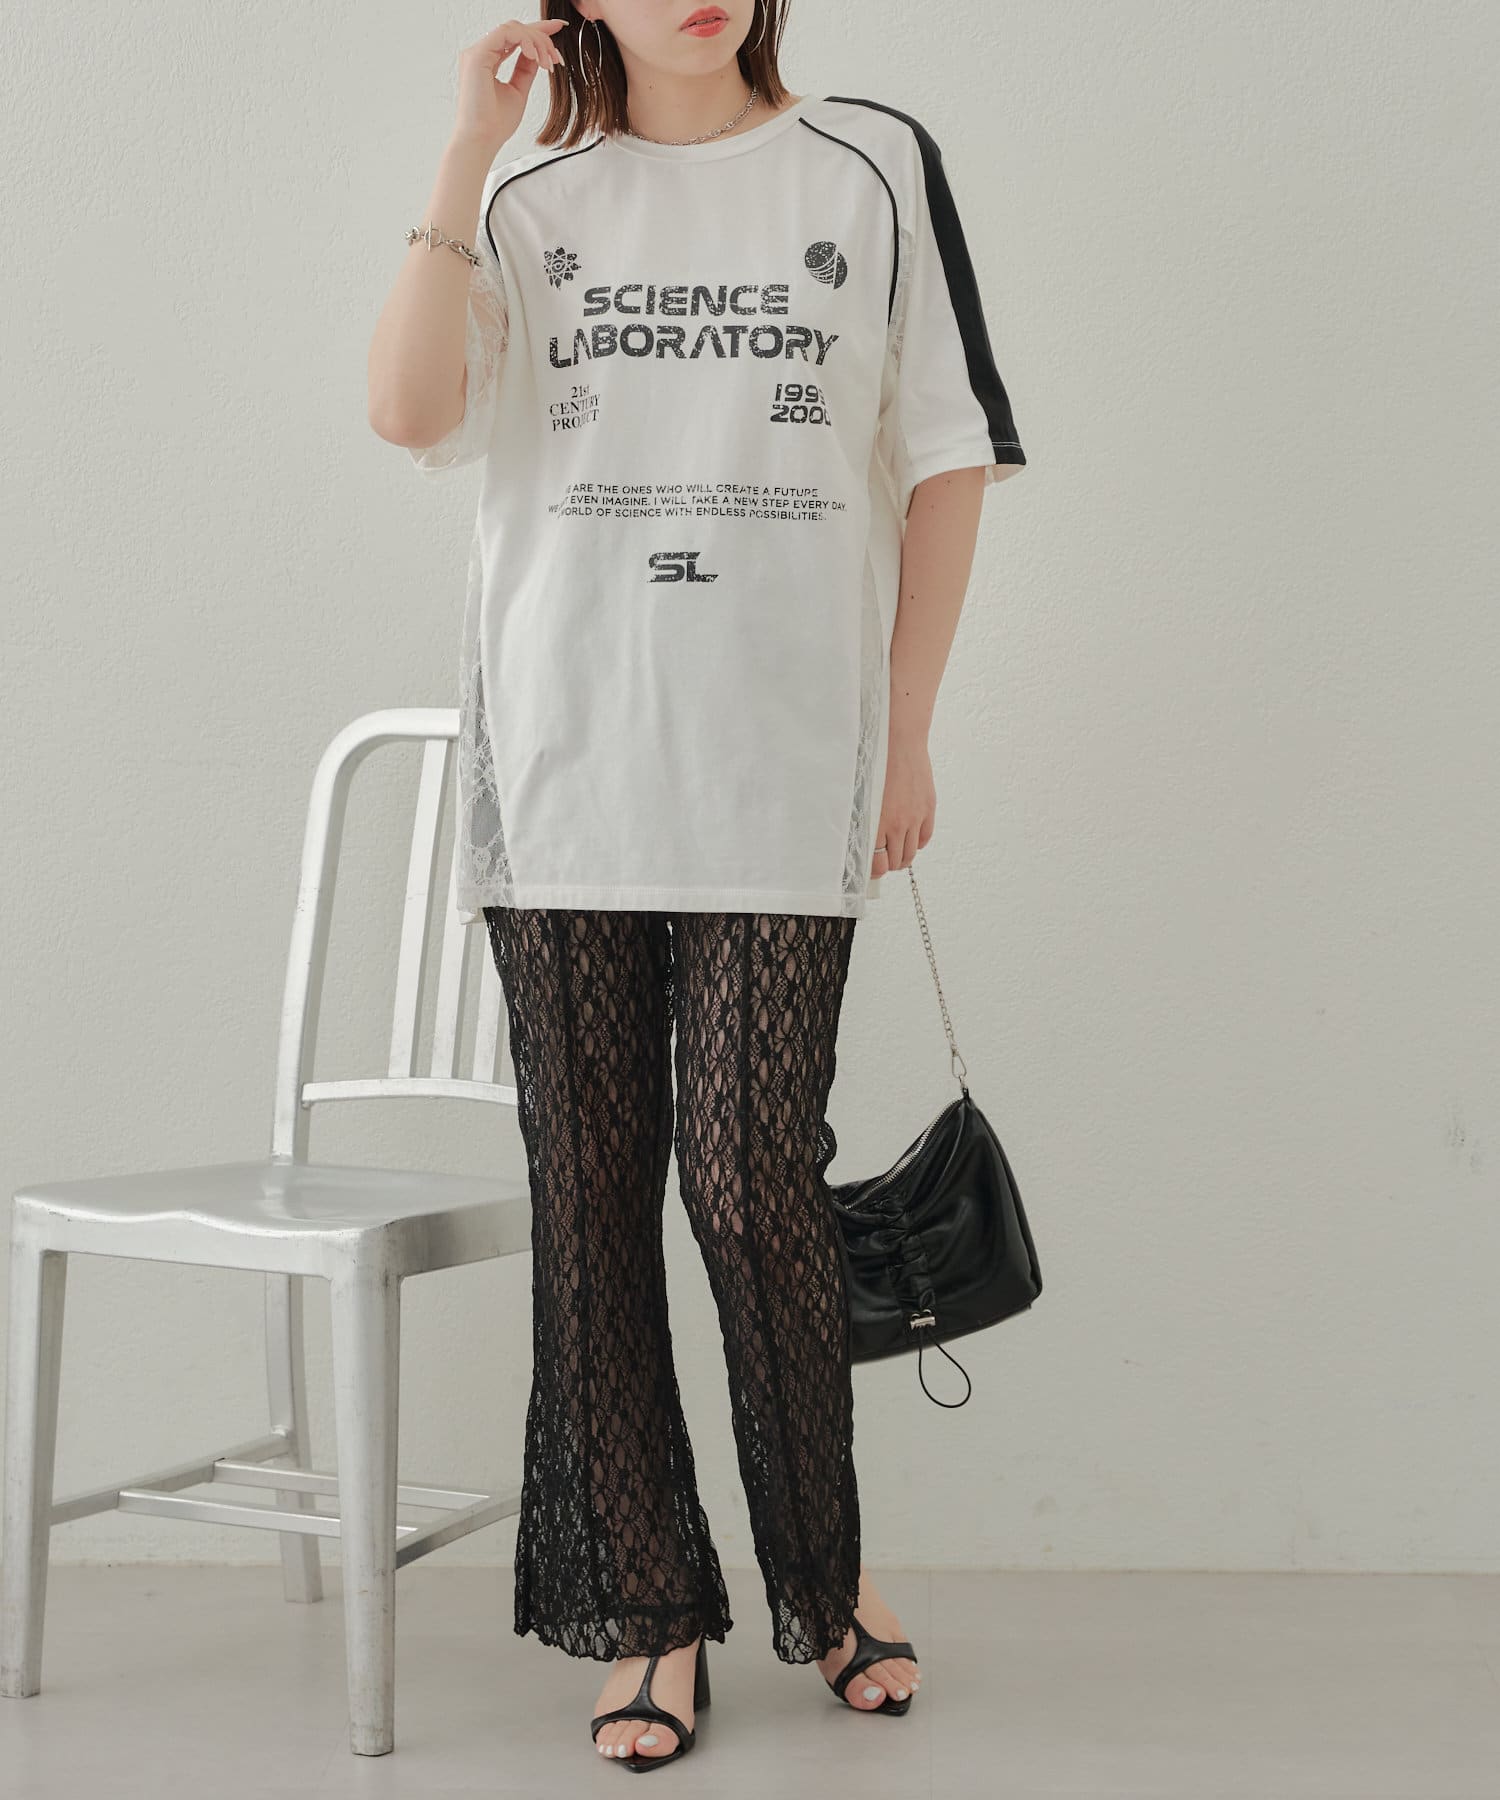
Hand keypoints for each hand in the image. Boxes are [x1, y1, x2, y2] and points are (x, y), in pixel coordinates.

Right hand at [451, 17, 568, 153]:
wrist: (482, 140)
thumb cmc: (495, 125)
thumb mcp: (518, 91)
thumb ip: (525, 70)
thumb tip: (537, 53)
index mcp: (488, 61)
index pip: (514, 37)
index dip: (537, 30)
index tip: (558, 28)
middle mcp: (481, 54)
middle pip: (515, 30)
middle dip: (541, 38)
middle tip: (556, 58)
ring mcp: (477, 53)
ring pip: (513, 29)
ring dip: (536, 41)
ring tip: (547, 63)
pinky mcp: (477, 55)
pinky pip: (506, 33)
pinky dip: (525, 40)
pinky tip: (535, 56)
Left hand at [872, 730, 935, 876]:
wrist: (898, 741)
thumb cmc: (873, 762)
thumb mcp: (859, 795)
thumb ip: (861, 820)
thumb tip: (860, 841)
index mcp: (876, 822)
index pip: (877, 862)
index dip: (874, 870)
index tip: (870, 869)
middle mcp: (897, 824)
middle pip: (895, 861)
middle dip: (887, 865)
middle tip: (882, 861)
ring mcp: (915, 817)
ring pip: (911, 853)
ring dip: (903, 858)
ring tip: (896, 853)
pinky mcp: (928, 808)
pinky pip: (925, 837)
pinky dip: (918, 844)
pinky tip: (910, 839)